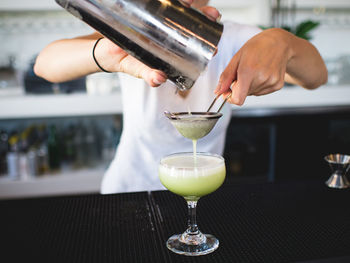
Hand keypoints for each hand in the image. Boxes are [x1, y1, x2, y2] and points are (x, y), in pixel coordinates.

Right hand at [94, 0, 220, 86]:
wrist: (105, 50)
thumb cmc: (125, 61)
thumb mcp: (137, 70)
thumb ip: (148, 75)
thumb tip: (159, 79)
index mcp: (169, 51)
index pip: (191, 45)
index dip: (205, 43)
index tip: (215, 44)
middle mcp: (167, 36)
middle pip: (190, 25)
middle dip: (203, 19)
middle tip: (213, 16)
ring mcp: (158, 23)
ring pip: (179, 12)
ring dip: (190, 5)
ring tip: (196, 3)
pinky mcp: (149, 13)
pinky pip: (162, 5)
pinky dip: (172, 2)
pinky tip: (181, 0)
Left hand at [214, 28, 293, 105]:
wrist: (279, 43)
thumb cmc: (257, 47)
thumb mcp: (236, 58)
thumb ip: (226, 77)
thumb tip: (218, 91)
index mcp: (248, 71)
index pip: (237, 99)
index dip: (230, 98)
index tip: (227, 91)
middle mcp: (261, 78)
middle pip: (243, 95)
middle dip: (239, 87)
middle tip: (243, 72)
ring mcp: (271, 82)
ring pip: (252, 94)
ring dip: (249, 86)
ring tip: (254, 70)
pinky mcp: (277, 85)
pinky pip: (261, 92)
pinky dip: (258, 85)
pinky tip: (262, 73)